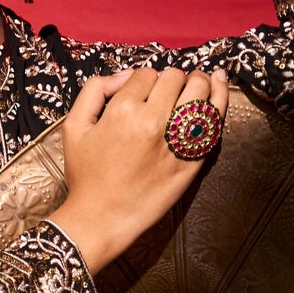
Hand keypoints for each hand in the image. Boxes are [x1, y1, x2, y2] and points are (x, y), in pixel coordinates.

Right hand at [51, 64, 229, 275]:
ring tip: (196, 83)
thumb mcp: (74, 126)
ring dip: (198, 82)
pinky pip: (214, 120)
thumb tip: (126, 75)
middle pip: (175, 77)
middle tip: (168, 88)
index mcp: (123, 111)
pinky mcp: (193, 158)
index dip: (144, 79)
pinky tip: (219, 84)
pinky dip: (219, 98)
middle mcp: (154, 122)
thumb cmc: (86, 175)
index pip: (146, 74)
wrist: (102, 218)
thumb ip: (95, 90)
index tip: (141, 92)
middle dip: (171, 78)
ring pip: (200, 91)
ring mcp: (177, 140)